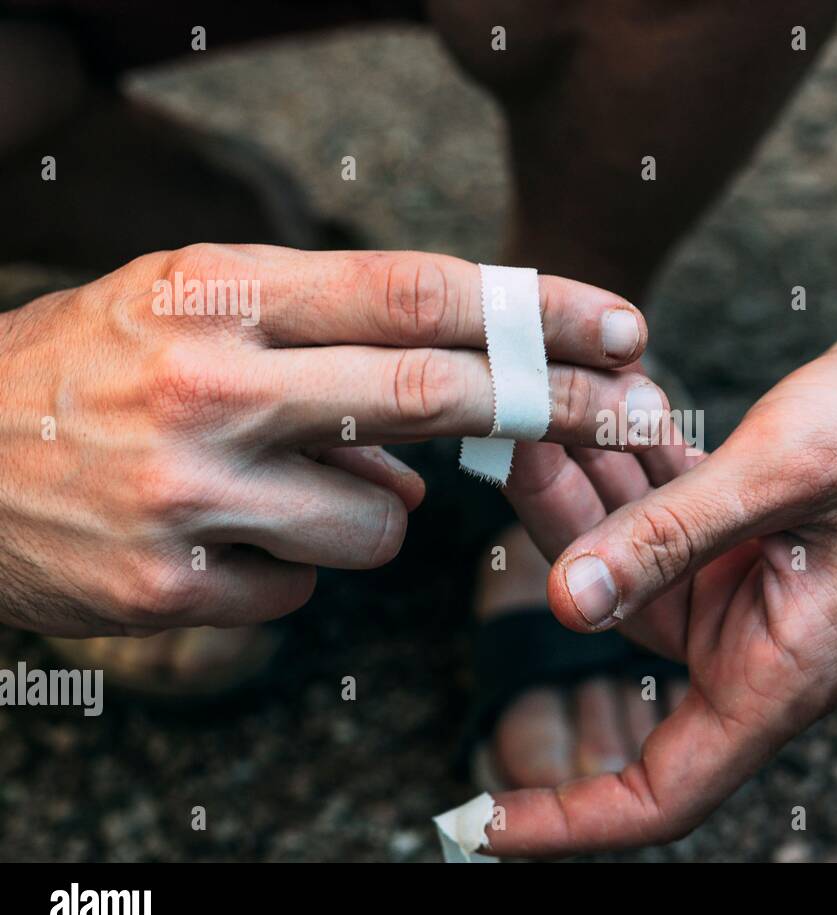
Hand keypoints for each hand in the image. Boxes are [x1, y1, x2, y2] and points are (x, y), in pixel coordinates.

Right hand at [0, 243, 661, 636]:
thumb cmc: (88, 371)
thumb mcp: (189, 309)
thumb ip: (323, 344)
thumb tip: (439, 434)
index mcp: (218, 292)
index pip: (416, 291)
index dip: (536, 310)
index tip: (622, 325)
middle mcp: (207, 383)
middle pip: (431, 392)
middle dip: (554, 406)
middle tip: (633, 413)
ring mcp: (188, 491)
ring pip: (383, 521)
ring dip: (378, 512)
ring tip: (290, 487)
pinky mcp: (168, 585)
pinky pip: (308, 586)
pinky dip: (298, 565)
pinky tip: (225, 538)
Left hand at [489, 274, 836, 855]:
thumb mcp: (786, 473)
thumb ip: (670, 537)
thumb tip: (567, 604)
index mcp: (784, 668)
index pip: (666, 790)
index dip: (570, 819)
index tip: (484, 825)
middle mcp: (762, 638)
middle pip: (621, 621)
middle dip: (559, 537)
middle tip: (520, 441)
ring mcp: (753, 582)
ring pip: (633, 553)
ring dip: (592, 484)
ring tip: (555, 403)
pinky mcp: (751, 530)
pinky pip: (668, 509)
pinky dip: (637, 463)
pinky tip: (614, 400)